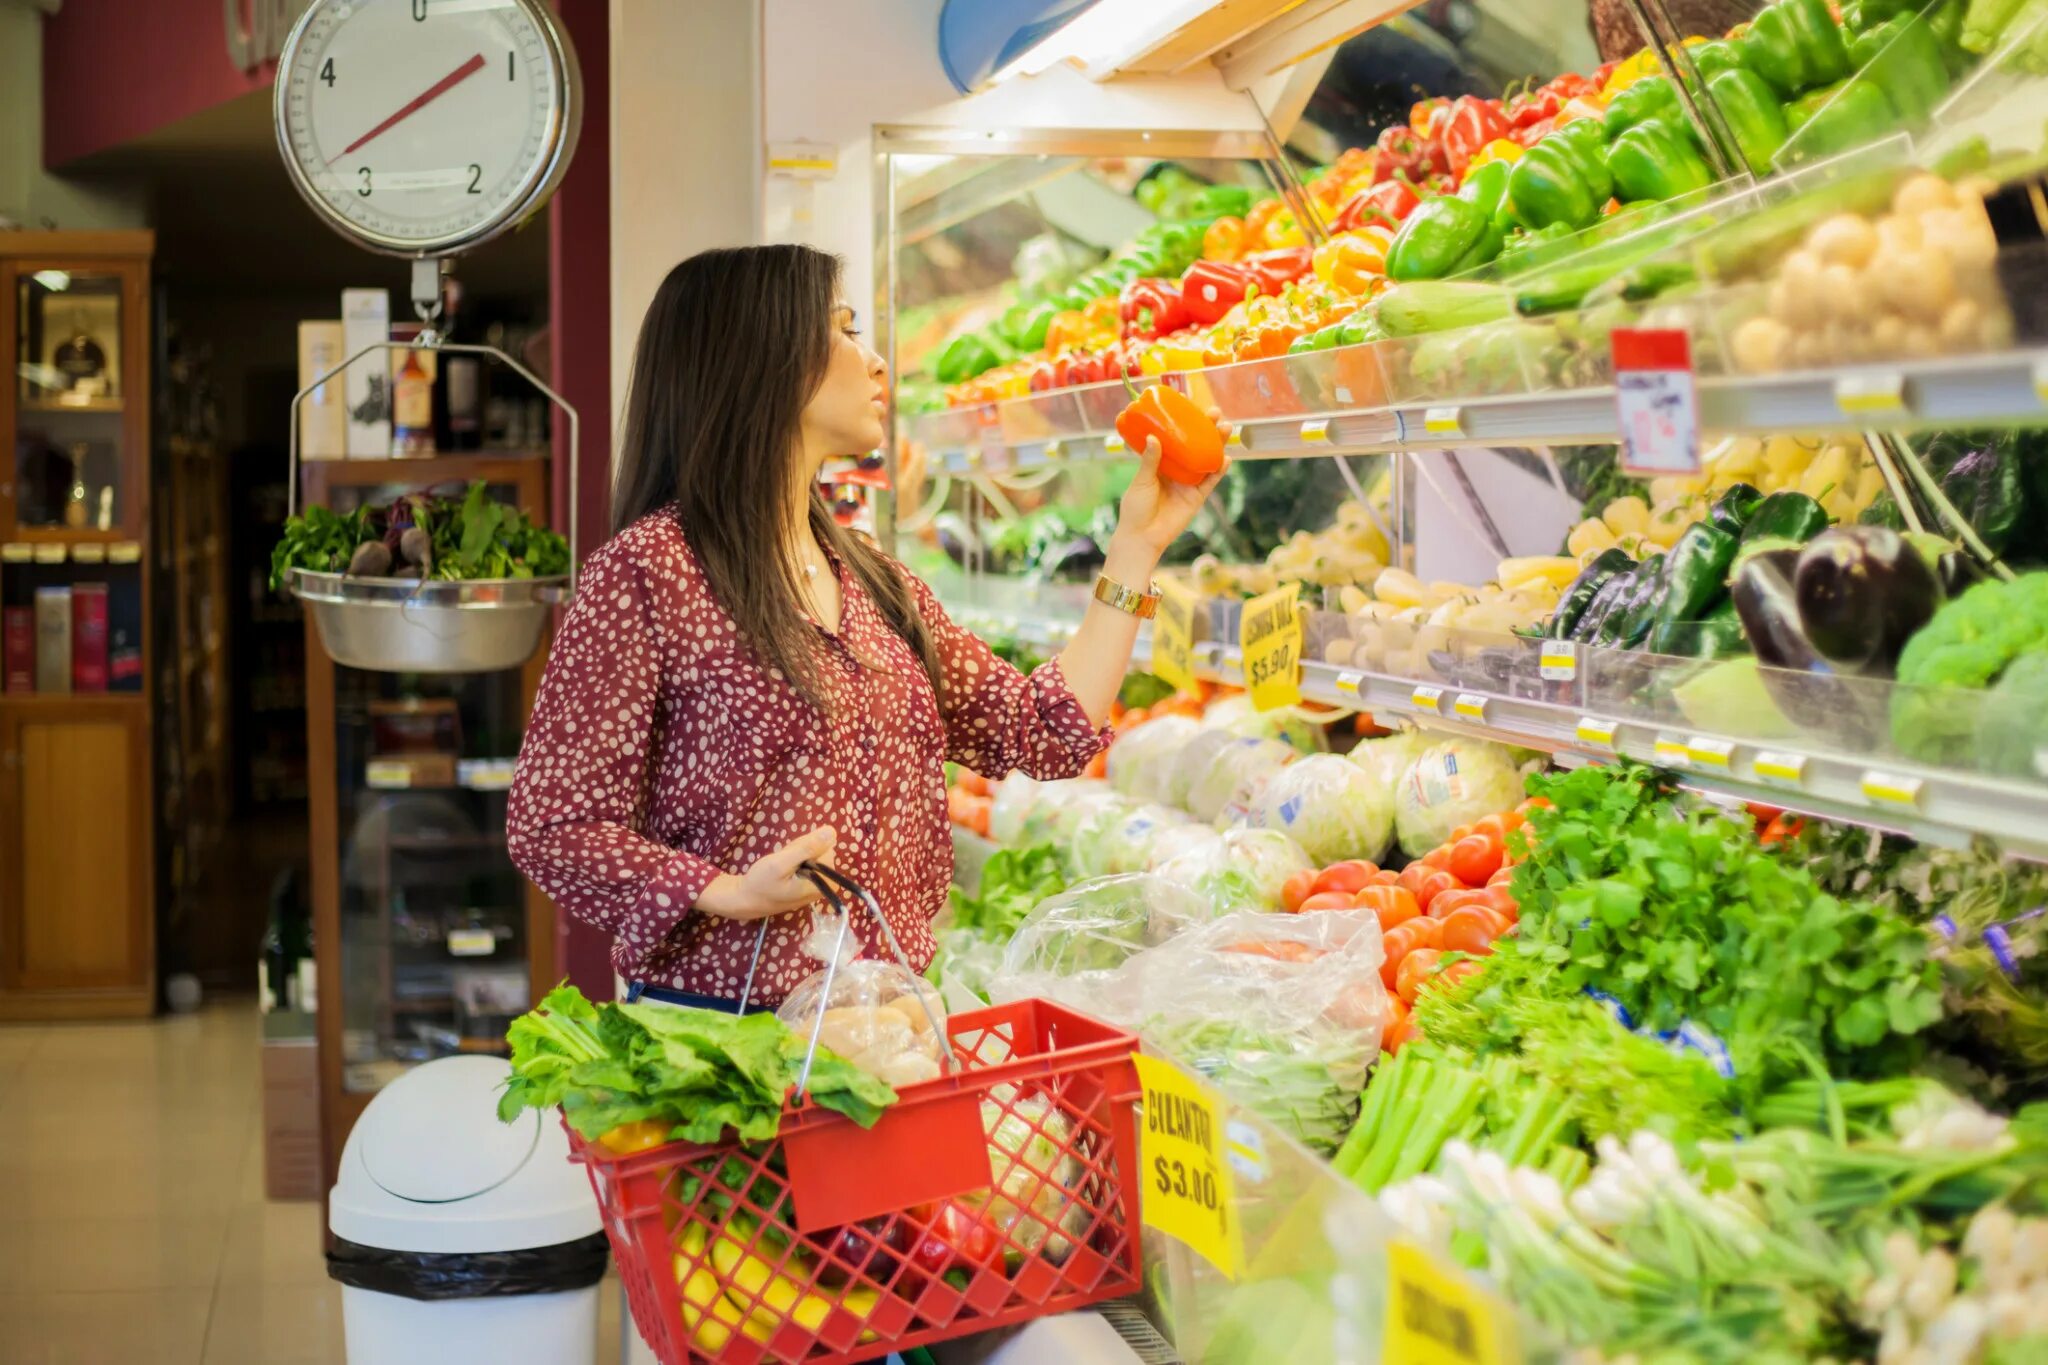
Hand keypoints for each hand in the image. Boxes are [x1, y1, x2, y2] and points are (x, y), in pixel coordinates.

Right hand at [695, 826, 835, 920]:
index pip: (826, 849)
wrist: (746, 899)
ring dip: (796, 853)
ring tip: (781, 865)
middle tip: (783, 861)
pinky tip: (783, 867)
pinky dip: (795, 859)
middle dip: (802, 850)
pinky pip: (808, 861)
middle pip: (822, 850)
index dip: (806, 847)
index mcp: (825, 884)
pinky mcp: (810, 883)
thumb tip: (832, 831)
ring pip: (814, 853)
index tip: (789, 857)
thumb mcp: (781, 863)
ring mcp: (819, 884)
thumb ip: (807, 848)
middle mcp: (827, 885)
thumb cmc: (761, 883)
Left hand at [1115, 409, 1230, 556]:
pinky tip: (1226, 457)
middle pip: (1196, 446)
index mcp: (1161, 463)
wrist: (1141, 537)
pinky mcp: (1197, 497)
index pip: (1177, 438)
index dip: (1186, 424)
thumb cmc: (1135, 508)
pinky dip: (1218, 469)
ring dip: (1217, 444)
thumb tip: (1153, 437)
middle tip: (1215, 413)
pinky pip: (1210, 481)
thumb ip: (1150, 460)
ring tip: (1225, 428)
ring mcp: (1188, 483)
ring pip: (1206, 459)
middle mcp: (1177, 470)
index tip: (1193, 407)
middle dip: (1207, 429)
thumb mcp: (1141, 480)